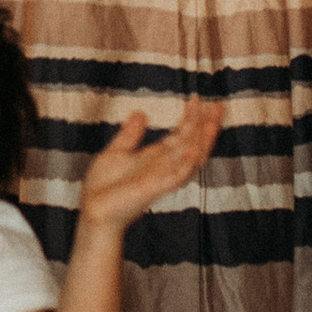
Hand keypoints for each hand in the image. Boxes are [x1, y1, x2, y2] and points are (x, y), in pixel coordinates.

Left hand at [75, 100, 224, 232]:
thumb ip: (130, 135)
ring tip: (213, 123)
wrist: (94, 212)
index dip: (191, 118)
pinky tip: (194, 150)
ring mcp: (162, 179)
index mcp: (156, 158)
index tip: (197, 99)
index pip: (181, 135)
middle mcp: (164, 167)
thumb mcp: (116, 153)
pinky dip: (186, 164)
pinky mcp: (154, 190)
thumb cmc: (104, 188)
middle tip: (218, 106)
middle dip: (205, 126)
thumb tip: (141, 113)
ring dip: (203, 141)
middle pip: (192, 144)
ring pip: (190, 159)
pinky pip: (175, 177)